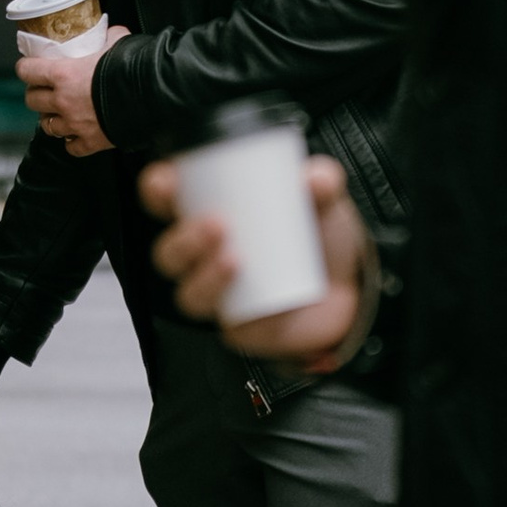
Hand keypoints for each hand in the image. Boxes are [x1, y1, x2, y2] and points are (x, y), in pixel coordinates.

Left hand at [20, 30, 126, 158]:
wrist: (154, 95)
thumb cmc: (134, 67)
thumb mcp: (118, 41)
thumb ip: (108, 37)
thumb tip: (111, 33)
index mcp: (63, 74)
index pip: (27, 71)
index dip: (25, 68)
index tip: (28, 67)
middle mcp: (63, 101)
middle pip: (32, 100)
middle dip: (35, 94)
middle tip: (44, 90)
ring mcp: (75, 124)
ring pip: (47, 126)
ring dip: (50, 118)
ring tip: (58, 113)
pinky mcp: (91, 142)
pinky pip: (72, 148)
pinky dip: (72, 142)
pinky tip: (77, 135)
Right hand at [140, 152, 367, 366]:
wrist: (350, 287)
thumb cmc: (316, 237)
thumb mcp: (322, 200)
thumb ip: (322, 182)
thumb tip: (315, 178)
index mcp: (209, 213)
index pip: (165, 201)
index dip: (157, 191)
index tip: (167, 183)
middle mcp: (206, 255)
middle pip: (169, 253)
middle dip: (184, 240)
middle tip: (218, 225)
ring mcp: (220, 294)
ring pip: (189, 294)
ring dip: (205, 278)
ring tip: (236, 261)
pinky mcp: (240, 328)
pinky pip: (233, 326)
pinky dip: (255, 318)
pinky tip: (275, 306)